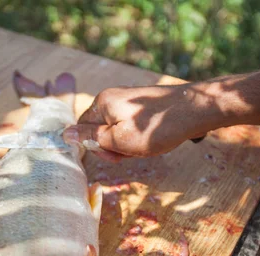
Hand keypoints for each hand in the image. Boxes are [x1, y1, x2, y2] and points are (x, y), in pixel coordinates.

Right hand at [63, 84, 226, 161]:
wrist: (195, 110)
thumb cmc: (155, 128)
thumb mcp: (119, 140)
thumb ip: (91, 138)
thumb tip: (64, 134)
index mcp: (102, 103)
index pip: (82, 128)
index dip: (94, 147)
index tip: (113, 156)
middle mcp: (111, 97)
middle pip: (98, 129)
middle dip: (111, 146)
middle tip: (131, 153)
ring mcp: (127, 99)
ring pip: (115, 129)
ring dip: (125, 144)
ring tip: (144, 147)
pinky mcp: (141, 104)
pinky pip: (129, 124)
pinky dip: (136, 137)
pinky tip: (151, 140)